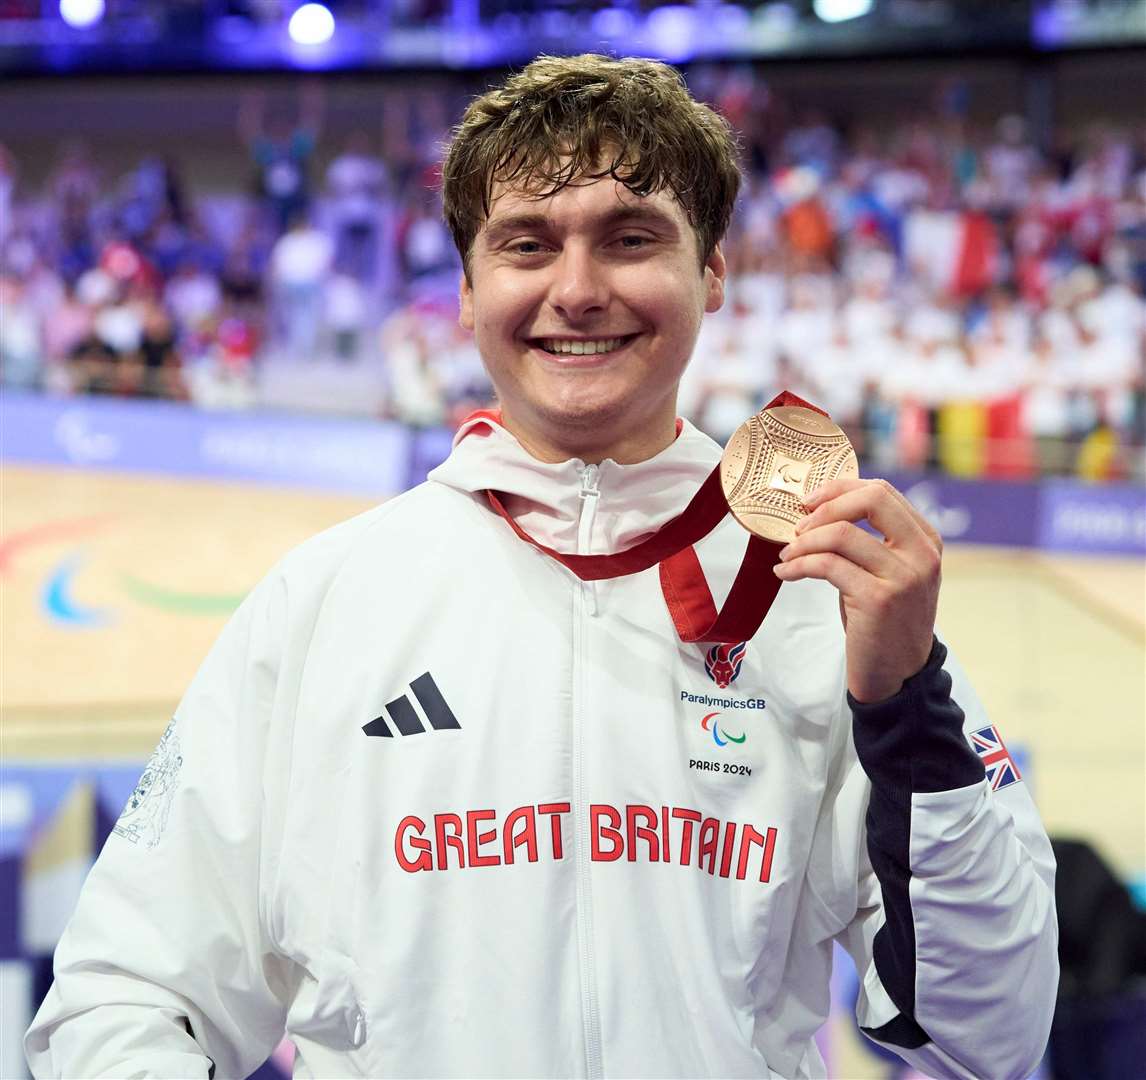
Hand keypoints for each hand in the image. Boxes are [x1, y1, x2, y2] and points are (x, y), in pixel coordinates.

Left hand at [772, 478, 941, 702]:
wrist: (896, 674)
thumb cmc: (883, 620)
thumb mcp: (887, 572)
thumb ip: (869, 539)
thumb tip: (817, 509)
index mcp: (926, 540)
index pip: (882, 491)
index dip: (839, 490)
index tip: (808, 502)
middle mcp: (921, 554)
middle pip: (871, 499)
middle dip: (825, 506)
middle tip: (797, 526)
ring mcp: (903, 576)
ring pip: (842, 534)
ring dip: (803, 542)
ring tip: (787, 555)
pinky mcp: (879, 599)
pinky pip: (827, 566)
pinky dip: (797, 566)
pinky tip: (785, 573)